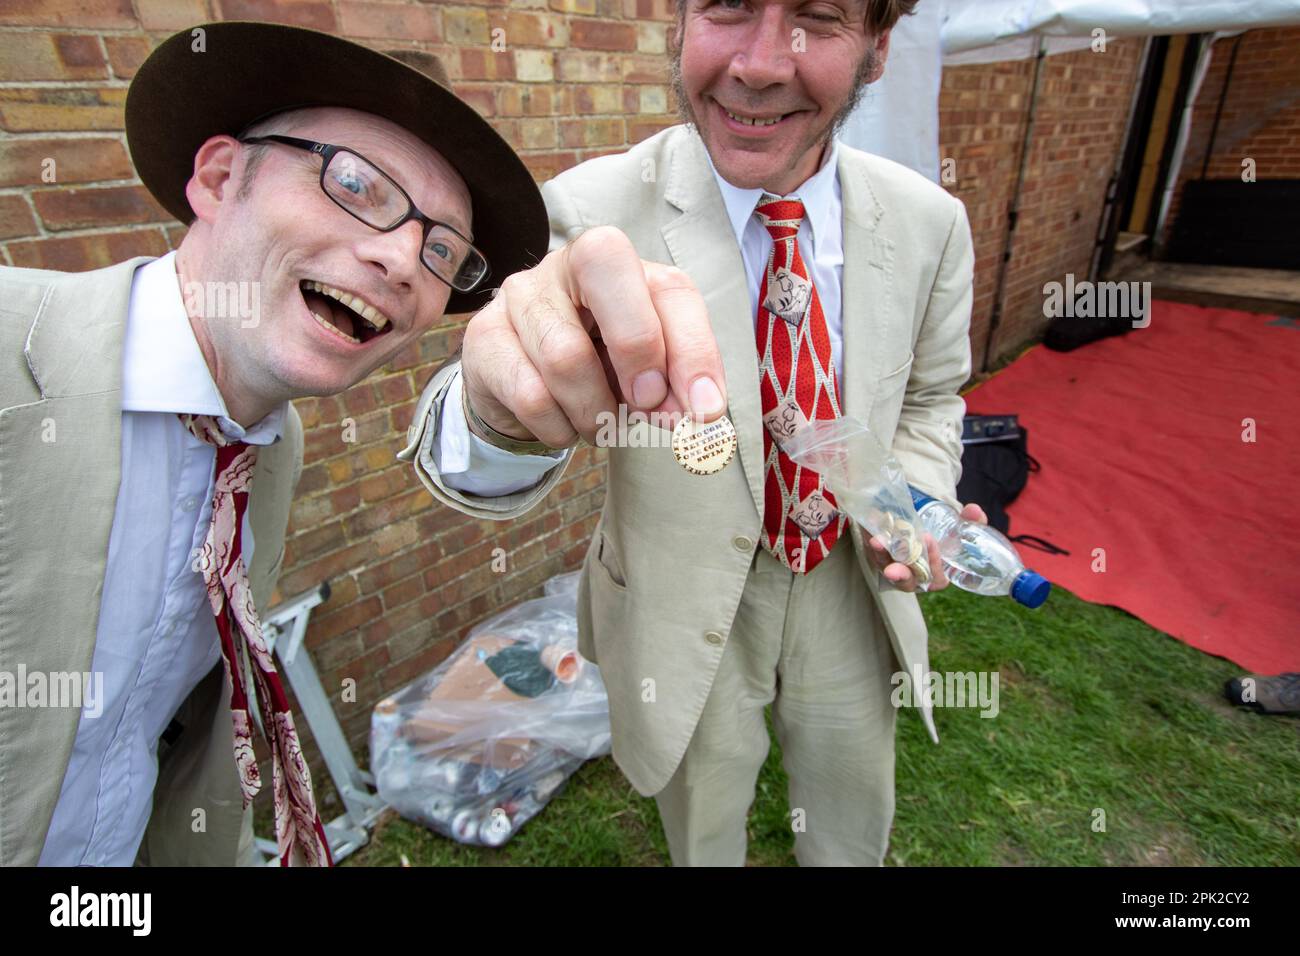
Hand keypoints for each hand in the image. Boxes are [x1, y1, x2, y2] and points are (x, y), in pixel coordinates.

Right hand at [460, 226, 726, 447]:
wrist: (523, 389)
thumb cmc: (599, 366)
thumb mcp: (649, 371)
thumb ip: (676, 384)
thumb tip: (698, 412)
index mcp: (625, 264)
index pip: (670, 289)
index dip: (694, 351)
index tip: (704, 410)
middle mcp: (569, 263)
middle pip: (605, 269)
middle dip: (637, 350)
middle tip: (647, 406)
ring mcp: (520, 295)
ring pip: (566, 355)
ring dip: (596, 411)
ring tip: (601, 425)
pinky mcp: (484, 337)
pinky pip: (530, 395)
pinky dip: (559, 428)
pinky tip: (563, 426)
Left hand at [866, 502, 987, 591]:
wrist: (926, 528)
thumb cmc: (948, 537)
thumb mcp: (963, 530)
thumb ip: (973, 522)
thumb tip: (974, 510)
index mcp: (935, 577)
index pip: (935, 579)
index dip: (933, 562)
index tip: (929, 539)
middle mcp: (913, 577)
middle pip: (905, 582)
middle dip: (899, 575)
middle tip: (892, 570)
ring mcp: (894, 567)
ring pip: (885, 567)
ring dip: (880, 555)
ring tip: (877, 540)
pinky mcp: (879, 555)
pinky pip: (872, 551)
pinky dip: (870, 538)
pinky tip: (870, 524)